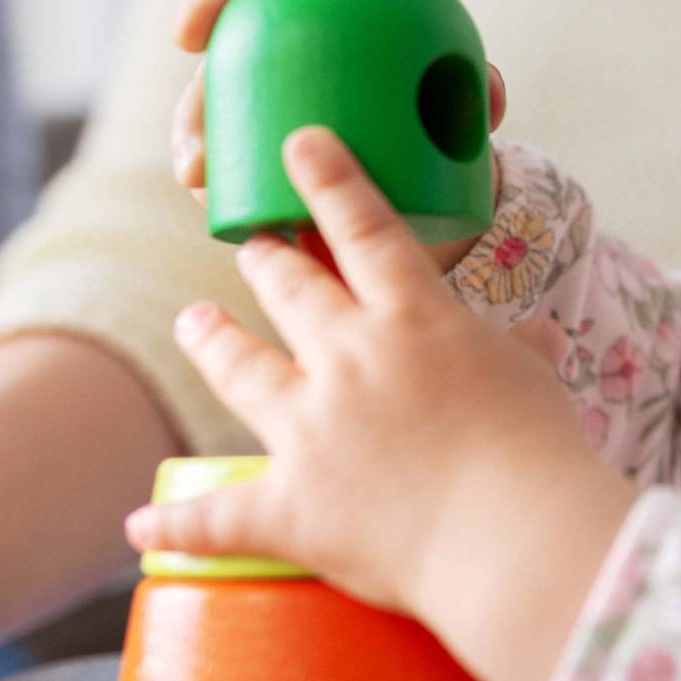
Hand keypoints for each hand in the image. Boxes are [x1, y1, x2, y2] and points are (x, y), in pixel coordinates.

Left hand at [125, 128, 635, 680]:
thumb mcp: (537, 384)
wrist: (512, 537)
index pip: (365, 227)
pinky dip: (175, 526)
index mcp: (416, 319)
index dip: (329, 179)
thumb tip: (538, 338)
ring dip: (211, 339)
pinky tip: (140, 528)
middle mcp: (349, 357)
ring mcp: (309, 428)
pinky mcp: (287, 507)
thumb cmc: (541, 455)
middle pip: (289, 287)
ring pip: (238, 367)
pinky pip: (215, 517)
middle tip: (254, 249)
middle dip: (266, 261)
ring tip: (192, 323)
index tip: (300, 143)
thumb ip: (522, 353)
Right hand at [168, 0, 506, 273]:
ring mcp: (257, 73)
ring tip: (199, 144)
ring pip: (214, 76)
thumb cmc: (433, 113)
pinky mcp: (241, 128)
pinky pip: (212, 138)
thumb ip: (474, 90)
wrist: (410, 173)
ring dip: (195, 105)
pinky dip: (203, 160)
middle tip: (192, 23)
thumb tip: (486, 91)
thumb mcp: (458, 99)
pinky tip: (200, 179)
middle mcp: (292, 20)